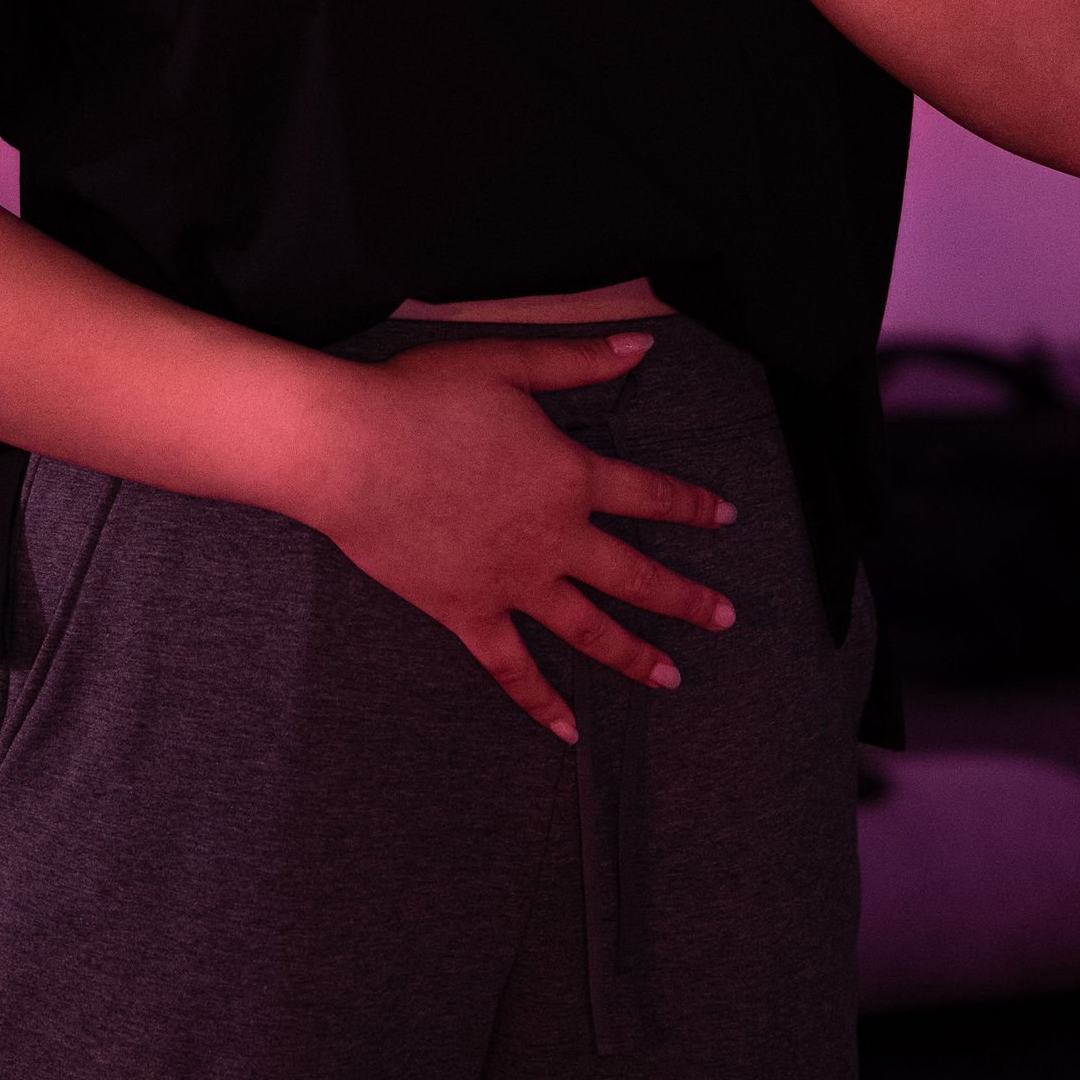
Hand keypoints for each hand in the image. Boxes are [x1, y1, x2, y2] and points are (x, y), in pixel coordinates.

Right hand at [309, 333, 736, 739]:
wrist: (353, 450)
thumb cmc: (425, 397)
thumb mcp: (510, 363)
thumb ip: (580, 362)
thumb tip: (641, 347)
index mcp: (569, 476)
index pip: (649, 494)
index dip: (691, 503)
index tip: (726, 515)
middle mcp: (553, 538)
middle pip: (635, 575)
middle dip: (686, 598)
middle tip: (724, 617)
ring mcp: (513, 583)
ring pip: (588, 629)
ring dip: (634, 655)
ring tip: (670, 677)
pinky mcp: (467, 613)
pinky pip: (512, 668)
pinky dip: (541, 702)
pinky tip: (567, 731)